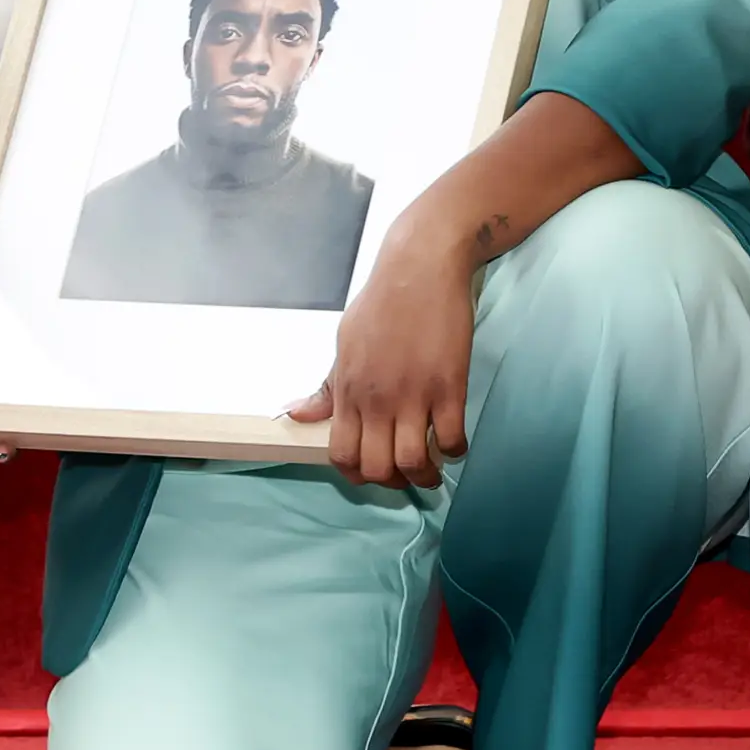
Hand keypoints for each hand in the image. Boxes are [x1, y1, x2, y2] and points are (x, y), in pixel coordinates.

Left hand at [288, 227, 474, 488]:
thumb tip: (295, 414)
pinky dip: (455, 451)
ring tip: (433, 468)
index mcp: (348, 390)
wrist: (420, 266)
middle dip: (392, 483)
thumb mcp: (344, 343)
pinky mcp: (449, 386)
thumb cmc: (382, 302)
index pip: (342, 455)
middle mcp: (377, 399)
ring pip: (414, 462)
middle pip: (377, 468)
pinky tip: (454, 442)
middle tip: (406, 475)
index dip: (356, 475)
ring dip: (425, 476)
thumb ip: (326, 386)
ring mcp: (414, 394)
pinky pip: (451, 438)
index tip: (373, 472)